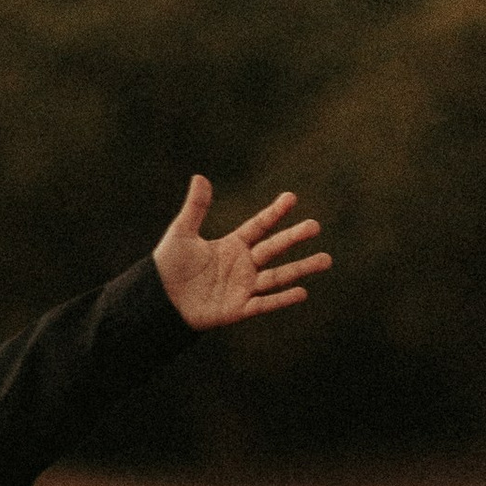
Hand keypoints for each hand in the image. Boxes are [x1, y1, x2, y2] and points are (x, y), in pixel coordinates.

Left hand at [152, 178, 330, 330]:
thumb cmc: (170, 265)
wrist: (160, 299)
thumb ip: (195, 208)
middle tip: (315, 225)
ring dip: (301, 268)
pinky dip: (281, 299)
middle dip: (294, 237)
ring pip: (277, 276)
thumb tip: (199, 177)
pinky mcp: (238, 309)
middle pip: (274, 248)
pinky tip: (302, 292)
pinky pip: (263, 303)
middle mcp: (243, 265)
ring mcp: (243, 287)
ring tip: (326, 259)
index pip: (259, 226)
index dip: (274, 213)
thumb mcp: (182, 233)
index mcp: (233, 245)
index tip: (291, 198)